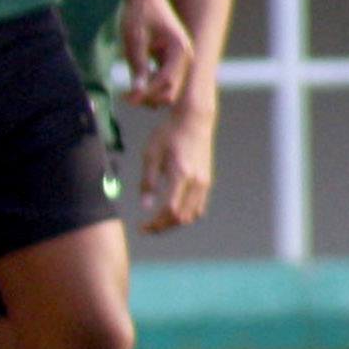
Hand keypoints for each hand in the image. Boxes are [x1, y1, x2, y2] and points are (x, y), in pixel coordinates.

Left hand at [117, 0, 193, 109]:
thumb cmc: (139, 15)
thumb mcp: (135, 40)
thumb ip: (137, 66)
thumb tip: (137, 92)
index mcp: (180, 50)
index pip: (166, 82)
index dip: (145, 94)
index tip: (124, 98)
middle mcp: (186, 58)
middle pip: (171, 91)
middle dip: (149, 97)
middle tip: (124, 96)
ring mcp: (181, 60)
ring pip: (168, 89)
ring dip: (150, 94)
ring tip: (127, 90)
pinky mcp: (172, 61)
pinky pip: (164, 81)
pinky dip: (151, 85)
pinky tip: (136, 78)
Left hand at [141, 101, 217, 231]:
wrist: (194, 120)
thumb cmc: (169, 133)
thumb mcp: (150, 154)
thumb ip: (148, 181)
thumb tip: (145, 206)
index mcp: (182, 175)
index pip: (170, 210)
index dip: (154, 224)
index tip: (140, 227)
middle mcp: (197, 182)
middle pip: (181, 217)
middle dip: (162, 227)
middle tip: (146, 228)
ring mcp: (205, 182)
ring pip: (192, 215)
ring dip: (174, 223)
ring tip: (156, 223)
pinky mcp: (207, 180)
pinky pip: (199, 207)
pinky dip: (186, 215)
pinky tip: (171, 213)